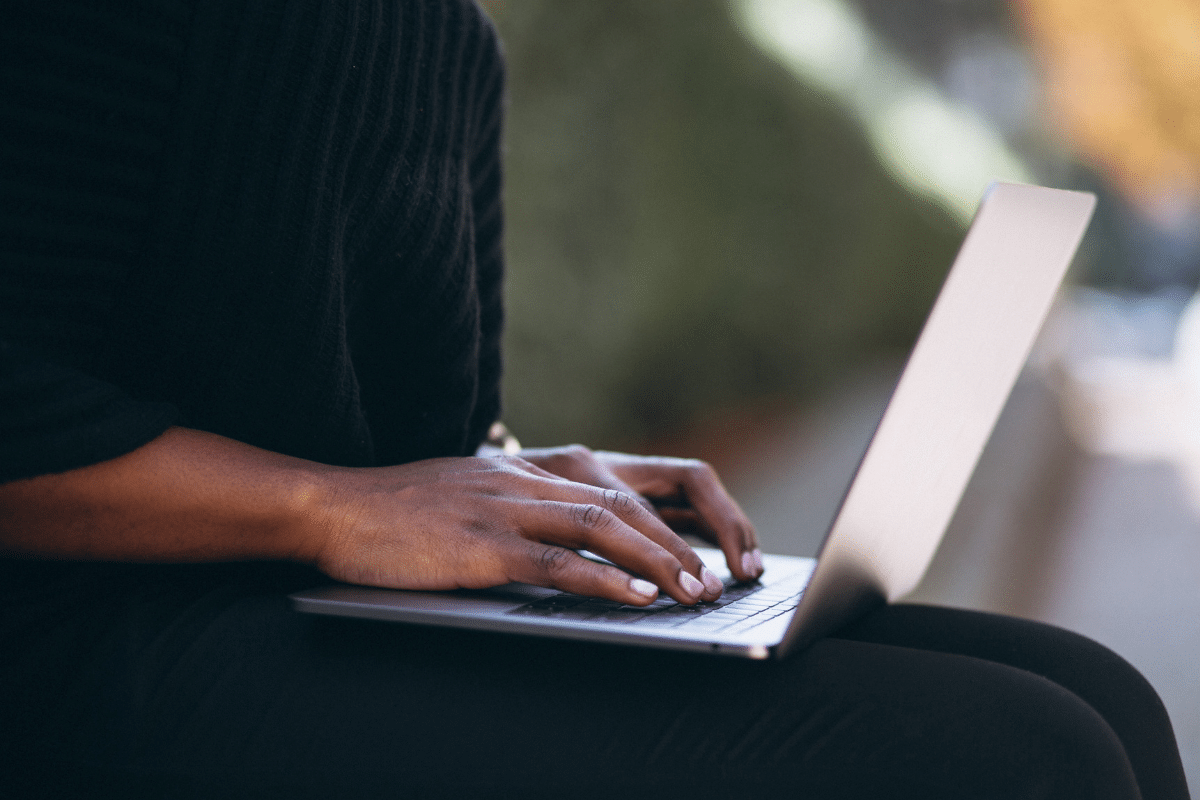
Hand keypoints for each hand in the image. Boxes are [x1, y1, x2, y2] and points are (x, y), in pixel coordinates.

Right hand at [308, 454, 728, 605]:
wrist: (337, 505)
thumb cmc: (407, 509)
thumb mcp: (480, 492)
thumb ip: (529, 506)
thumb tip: (579, 541)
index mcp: (534, 469)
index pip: (625, 486)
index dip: (674, 519)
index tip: (707, 554)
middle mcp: (529, 480)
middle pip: (626, 504)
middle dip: (681, 543)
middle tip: (717, 581)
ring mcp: (506, 508)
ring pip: (603, 527)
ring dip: (658, 561)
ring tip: (694, 593)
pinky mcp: (481, 544)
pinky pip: (557, 562)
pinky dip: (604, 581)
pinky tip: (636, 599)